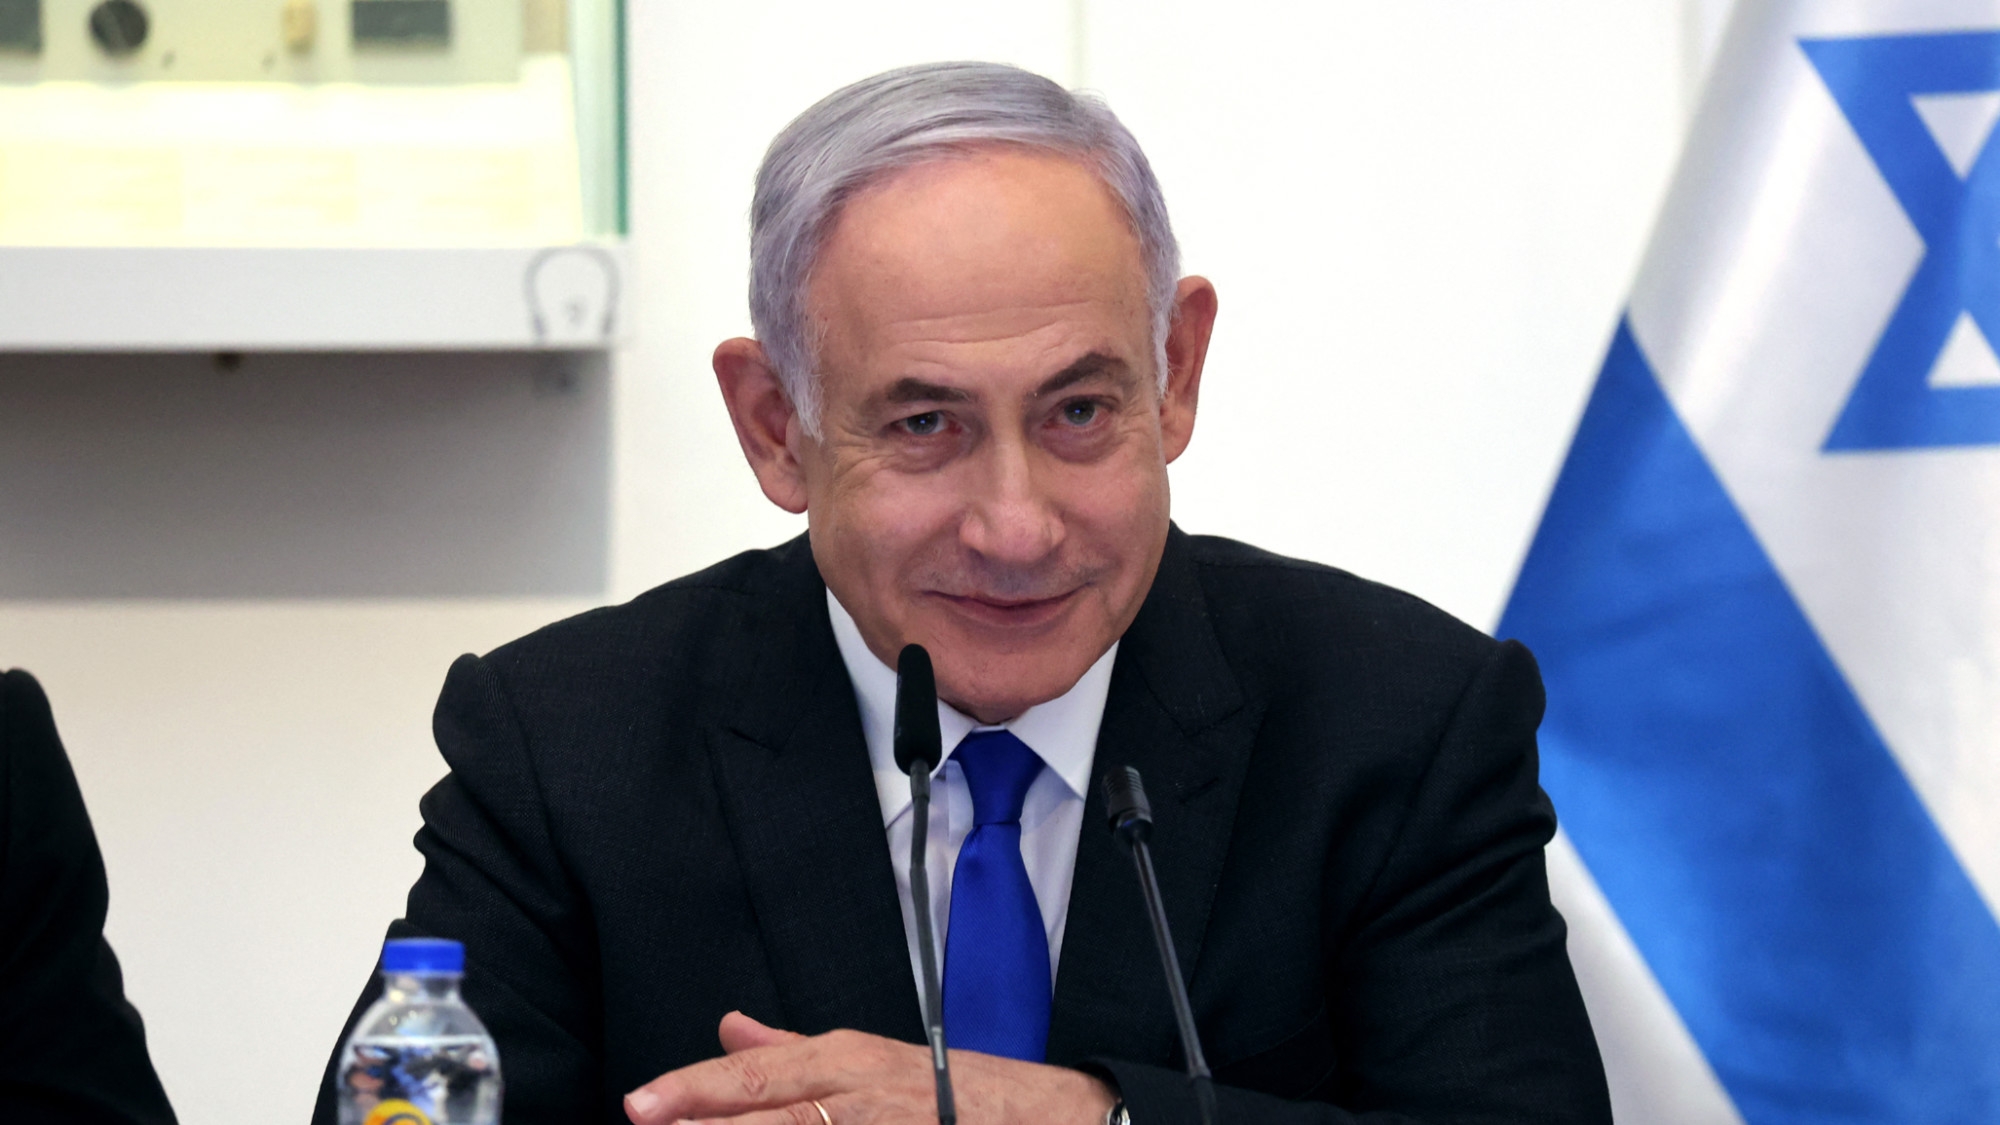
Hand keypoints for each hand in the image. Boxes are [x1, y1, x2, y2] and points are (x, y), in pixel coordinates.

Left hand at [623, 1011, 1116, 1124]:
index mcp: (848, 1062)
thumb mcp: (872, 1062)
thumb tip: (727, 1029)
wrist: (1053, 1119)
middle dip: (707, 1124)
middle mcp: (861, 1097)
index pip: (754, 1077)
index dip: (691, 1091)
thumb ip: (790, 1052)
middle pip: (769, 1115)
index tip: (638, 1105)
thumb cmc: (957, 1094)